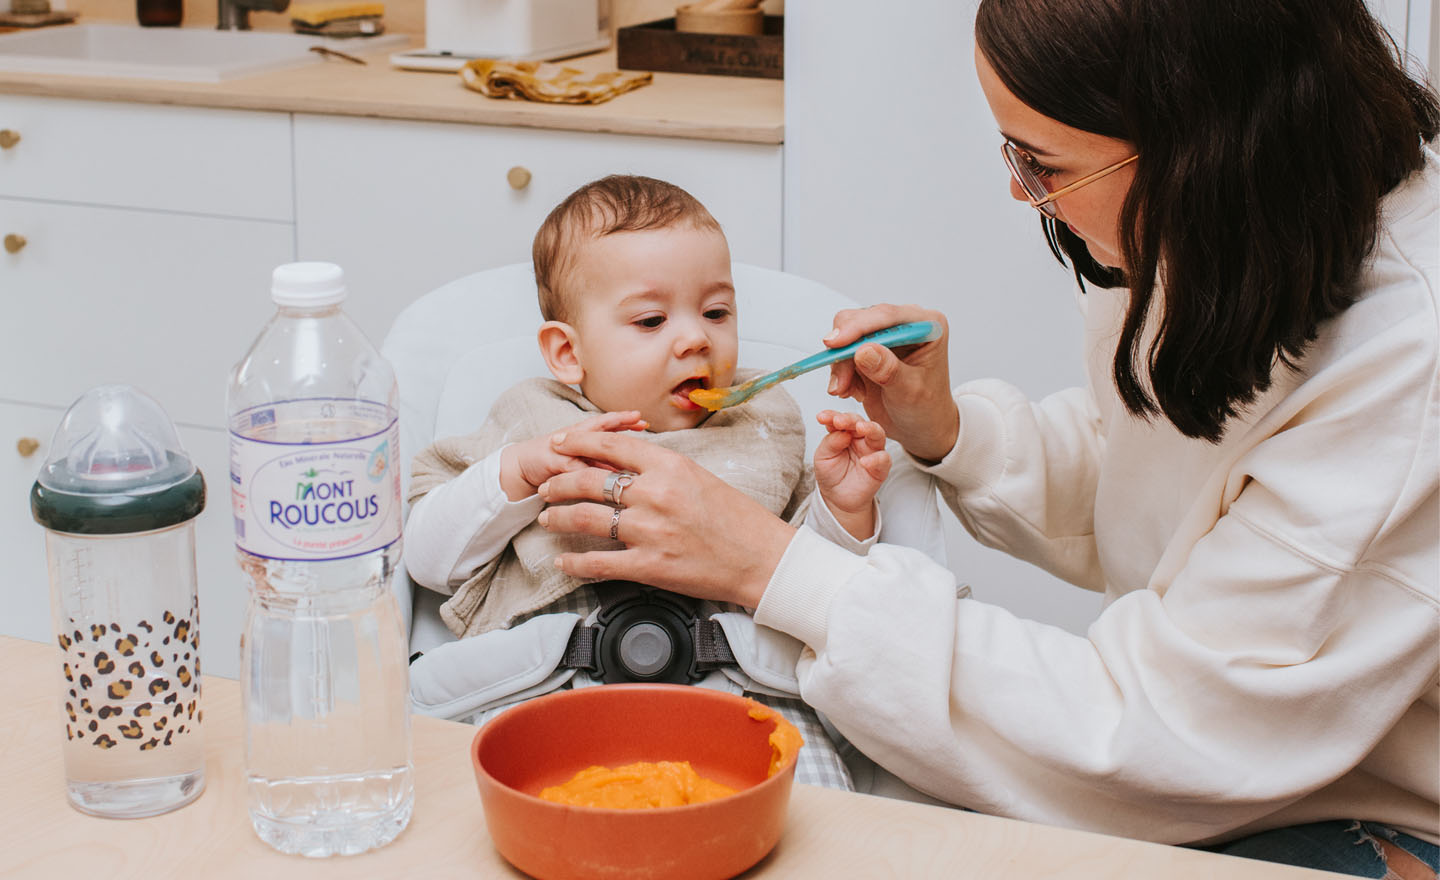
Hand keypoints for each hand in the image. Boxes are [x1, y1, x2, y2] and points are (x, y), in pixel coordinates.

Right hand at [498, 411, 645, 500]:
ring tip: (629, 451)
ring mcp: (562, 448)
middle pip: (600, 428)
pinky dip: (590, 472)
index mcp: (581, 436)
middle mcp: (573, 437)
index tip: (644, 420)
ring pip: (589, 447)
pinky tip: (603, 477)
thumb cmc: (552, 465)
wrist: (518, 469)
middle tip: (640, 421)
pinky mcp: (553, 462)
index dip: (625, 420)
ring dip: (609, 448)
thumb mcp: (579, 461)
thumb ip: (601, 461)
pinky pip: (575, 467)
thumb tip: (631, 469)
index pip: (606, 424)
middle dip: (620, 423)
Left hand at [533, 431, 794, 607]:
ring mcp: (649, 530)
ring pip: (585, 518)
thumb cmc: (738, 519)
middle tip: (546, 486)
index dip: (577, 443)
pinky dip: (575, 561)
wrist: (762, 558)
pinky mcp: (649, 565)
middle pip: (589, 481)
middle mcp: (655, 494)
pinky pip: (598, 562)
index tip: (559, 443)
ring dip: (558, 517)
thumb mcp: (700, 477)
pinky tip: (563, 561)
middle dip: (559, 482)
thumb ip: (662, 470)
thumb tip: (626, 466)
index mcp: (670, 465)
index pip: (611, 446)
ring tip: (547, 518)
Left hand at [814, 410, 889, 539]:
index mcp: (845, 432)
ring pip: (877, 434)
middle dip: (850, 419)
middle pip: (860, 422)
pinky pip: (883, 459)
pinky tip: (864, 461)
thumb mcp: (823, 457)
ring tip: (860, 428)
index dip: (832, 416)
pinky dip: (875, 459)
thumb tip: (842, 431)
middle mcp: (860, 438)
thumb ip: (831, 442)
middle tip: (839, 420)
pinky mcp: (881, 467)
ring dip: (870, 428)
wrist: (837, 498)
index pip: (841, 420)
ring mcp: (872, 451)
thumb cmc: (830, 474)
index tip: (821, 417)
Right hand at [826, 304, 958, 462]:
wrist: (920, 427)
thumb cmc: (926, 409)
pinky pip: (842, 351)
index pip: (887, 316)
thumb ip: (889, 370)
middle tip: (839, 381)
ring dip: (840, 365)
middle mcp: (905, 324)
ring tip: (845, 391)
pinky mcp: (867, 347)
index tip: (835, 344)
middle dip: (844, 350)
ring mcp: (884, 335)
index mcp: (927, 325)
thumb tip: (863, 350)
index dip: (858, 327)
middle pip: (862, 319)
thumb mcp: (910, 392)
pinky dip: (840, 371)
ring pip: (846, 335)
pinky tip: (851, 390)